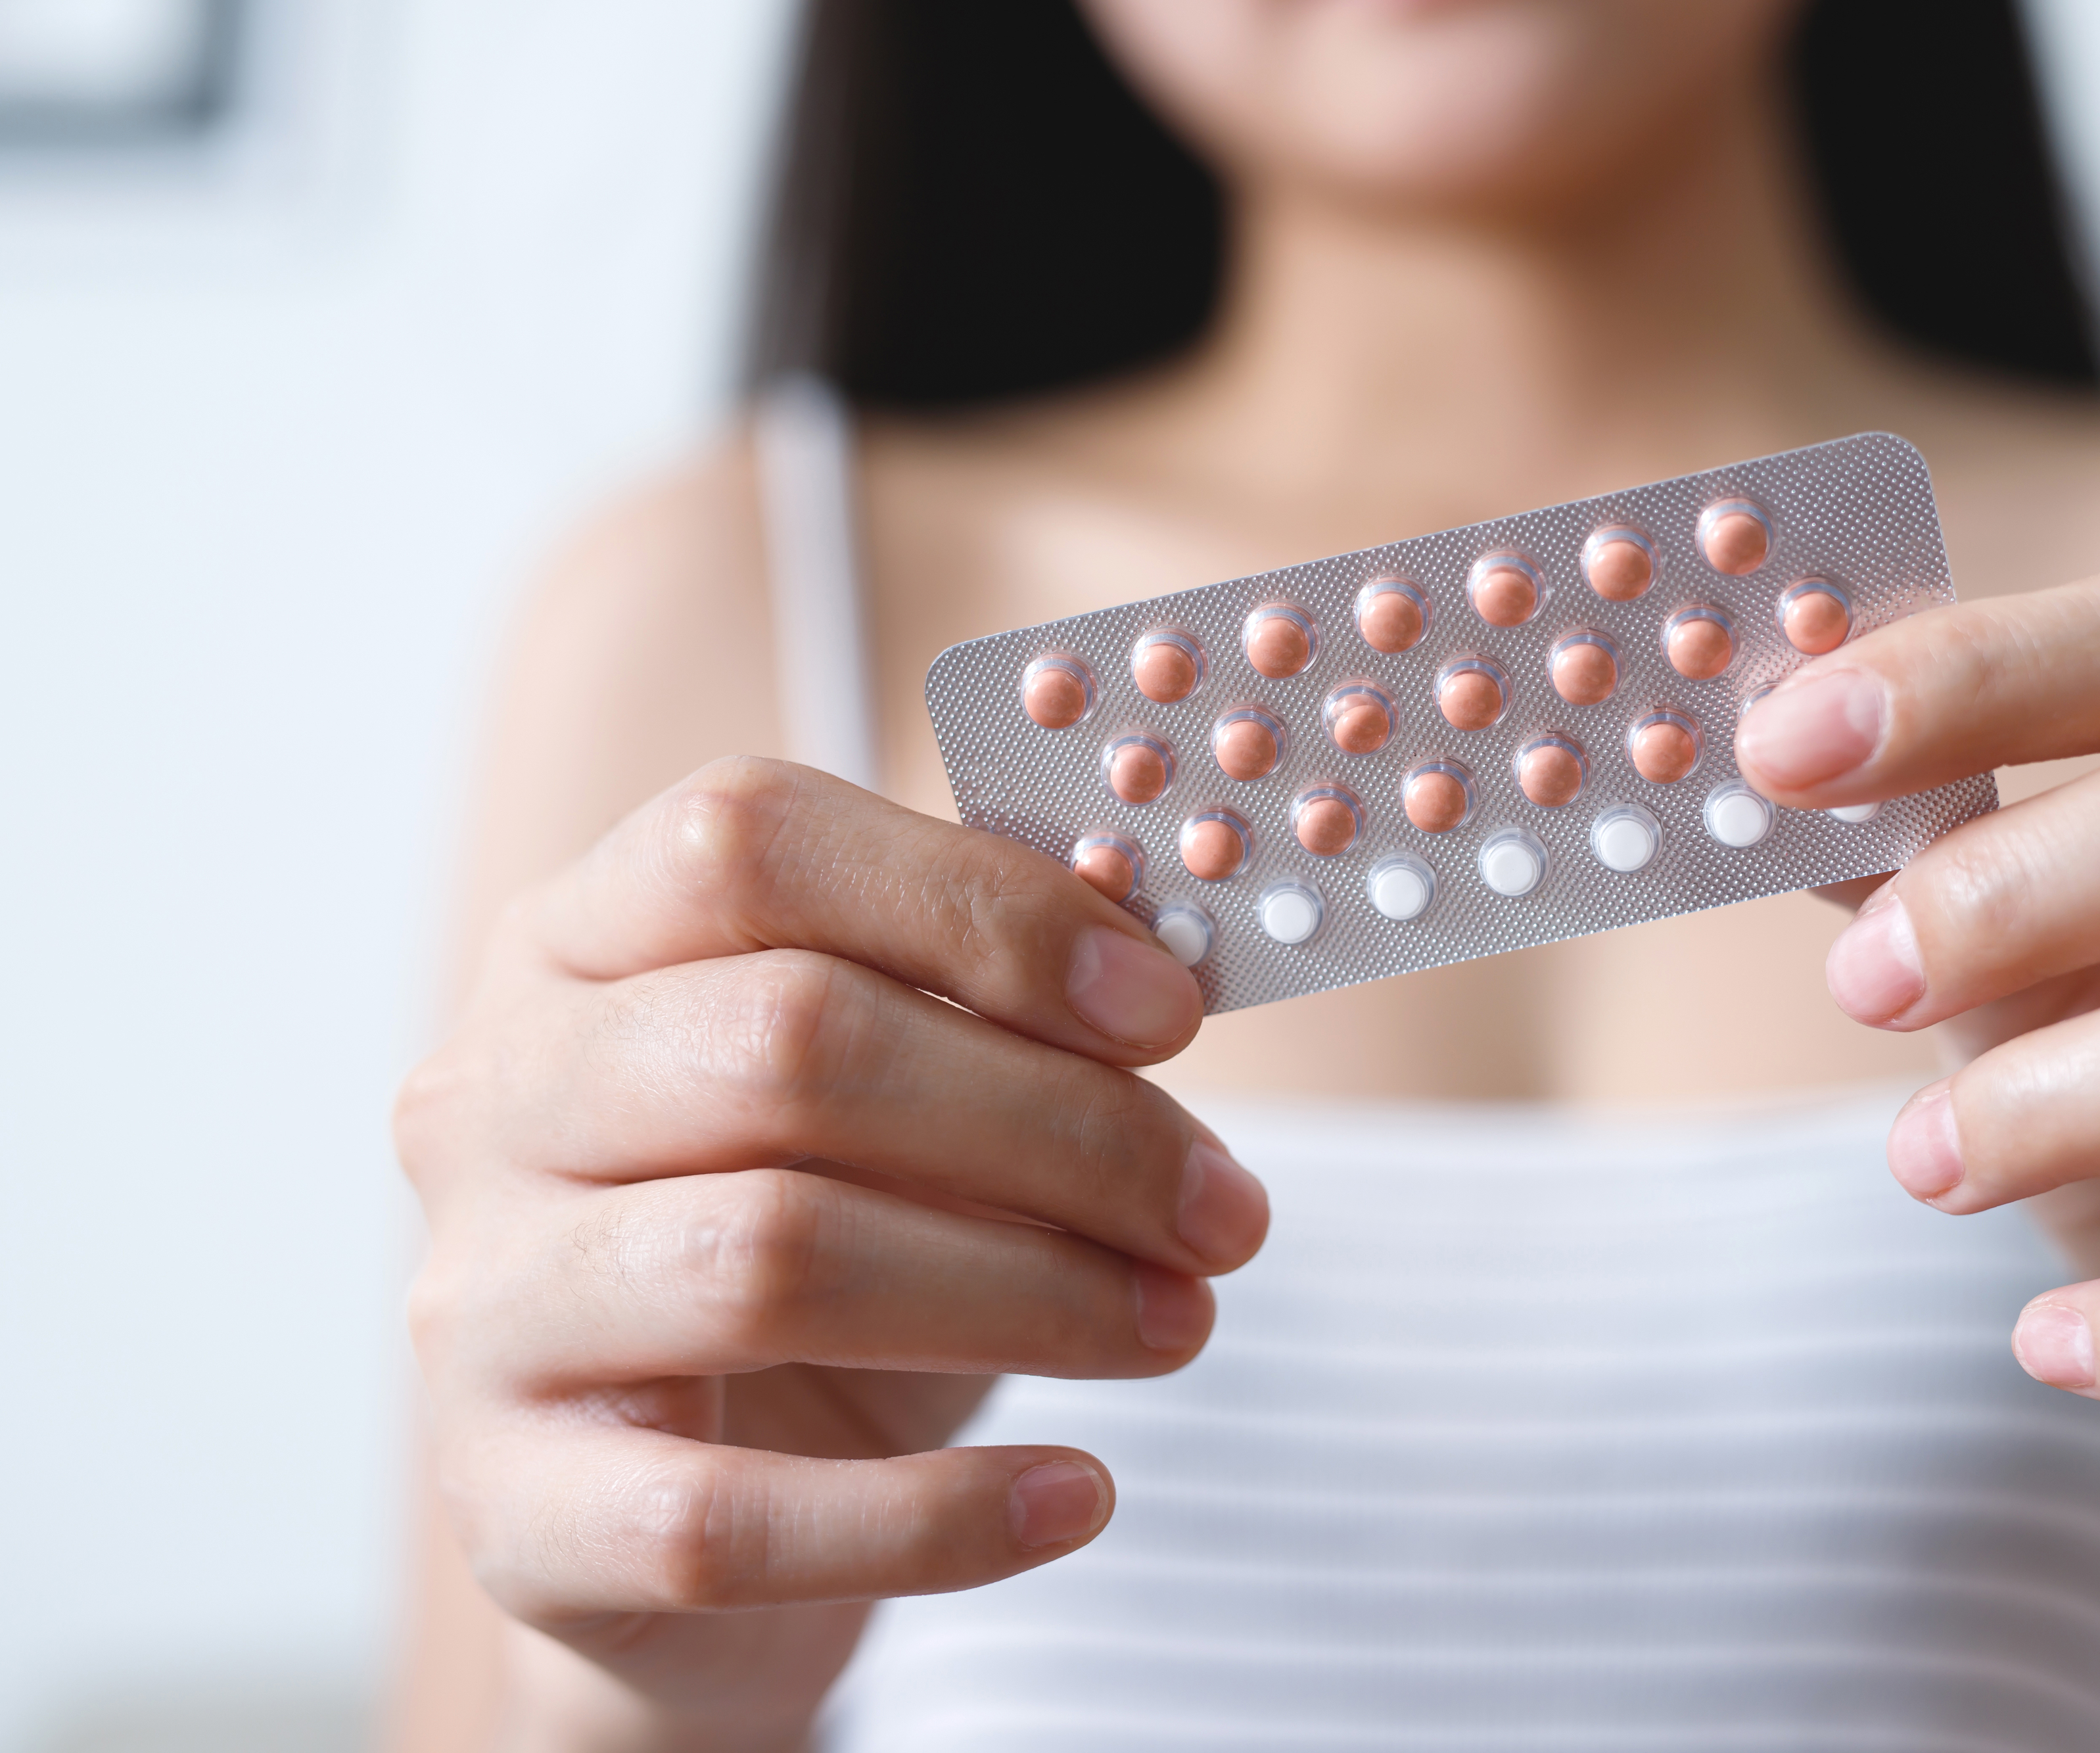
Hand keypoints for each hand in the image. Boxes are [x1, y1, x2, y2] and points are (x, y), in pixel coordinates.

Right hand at [395, 757, 1265, 1748]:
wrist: (668, 1541)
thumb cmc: (821, 1265)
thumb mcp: (903, 1111)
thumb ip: (993, 1017)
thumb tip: (1160, 982)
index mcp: (576, 944)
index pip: (748, 840)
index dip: (981, 908)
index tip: (1170, 1013)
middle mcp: (489, 1102)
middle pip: (787, 1042)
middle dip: (1059, 1125)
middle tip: (1226, 1212)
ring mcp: (480, 1310)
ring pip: (768, 1260)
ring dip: (1031, 1296)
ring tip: (1181, 1326)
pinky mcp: (513, 1517)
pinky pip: (734, 1518)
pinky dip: (940, 1516)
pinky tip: (1079, 1498)